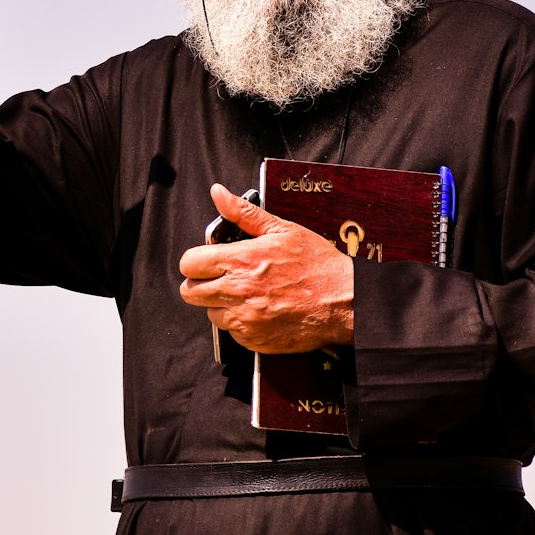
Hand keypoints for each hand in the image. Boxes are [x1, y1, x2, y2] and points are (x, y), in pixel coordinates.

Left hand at [179, 183, 353, 351]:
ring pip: (210, 314)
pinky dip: (240, 323)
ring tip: (246, 295)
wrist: (344, 300)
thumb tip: (219, 194)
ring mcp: (245, 319)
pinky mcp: (254, 340)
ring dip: (221, 305)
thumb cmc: (316, 263)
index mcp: (240, 260)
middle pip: (189, 292)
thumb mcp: (282, 229)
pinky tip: (260, 310)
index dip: (195, 261)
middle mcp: (238, 291)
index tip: (206, 261)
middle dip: (201, 284)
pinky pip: (232, 333)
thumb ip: (243, 213)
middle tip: (221, 278)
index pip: (189, 264)